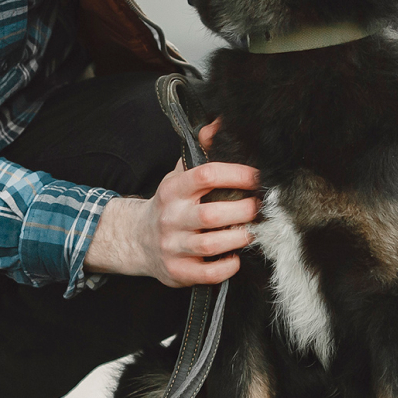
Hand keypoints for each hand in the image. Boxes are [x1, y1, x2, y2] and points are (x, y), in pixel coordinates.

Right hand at [87, 120, 258, 286]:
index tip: (257, 177)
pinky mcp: (178, 272)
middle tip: (259, 207)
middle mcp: (171, 217)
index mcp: (173, 190)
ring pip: (212, 244)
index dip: (236, 174)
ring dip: (240, 238)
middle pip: (212, 214)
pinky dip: (228, 266)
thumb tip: (219, 124)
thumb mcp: (179, 175)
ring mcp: (173, 246)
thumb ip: (201, 151)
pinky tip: (234, 256)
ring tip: (251, 230)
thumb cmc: (169, 205)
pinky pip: (209, 273)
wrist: (138, 240)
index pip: (205, 175)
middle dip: (244, 210)